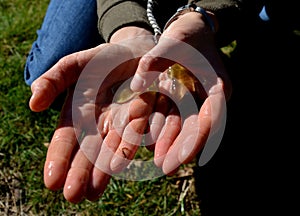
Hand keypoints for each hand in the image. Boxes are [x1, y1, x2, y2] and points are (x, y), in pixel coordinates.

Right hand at [29, 28, 155, 202]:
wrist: (134, 53)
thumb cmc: (100, 60)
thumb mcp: (73, 65)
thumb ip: (53, 80)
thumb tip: (33, 104)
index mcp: (78, 115)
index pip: (65, 141)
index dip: (58, 159)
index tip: (52, 181)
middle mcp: (99, 125)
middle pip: (88, 153)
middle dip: (80, 174)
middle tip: (73, 196)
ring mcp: (121, 124)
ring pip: (111, 150)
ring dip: (104, 170)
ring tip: (96, 191)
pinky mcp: (143, 118)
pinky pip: (138, 133)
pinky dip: (131, 147)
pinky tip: (124, 162)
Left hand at [130, 11, 231, 173]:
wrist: (191, 30)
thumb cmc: (185, 34)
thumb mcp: (172, 41)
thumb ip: (154, 61)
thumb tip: (137, 86)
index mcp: (216, 86)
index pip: (210, 118)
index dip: (196, 139)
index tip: (180, 157)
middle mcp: (211, 98)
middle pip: (199, 129)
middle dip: (182, 149)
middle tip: (165, 167)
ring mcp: (201, 102)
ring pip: (188, 128)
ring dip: (174, 145)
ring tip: (159, 162)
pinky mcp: (189, 101)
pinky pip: (179, 120)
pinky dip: (169, 132)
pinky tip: (156, 145)